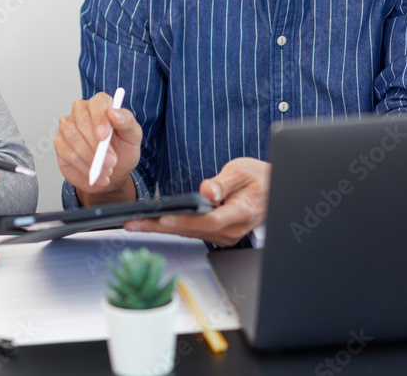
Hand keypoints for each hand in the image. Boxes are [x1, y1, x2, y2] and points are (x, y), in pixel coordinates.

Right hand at [55, 92, 142, 203]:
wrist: (113, 173)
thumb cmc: (122, 150)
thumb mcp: (133, 137)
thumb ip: (127, 122)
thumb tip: (114, 113)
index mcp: (101, 105)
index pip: (97, 103)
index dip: (99, 118)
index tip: (104, 136)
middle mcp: (81, 111)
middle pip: (82, 119)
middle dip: (96, 143)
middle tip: (110, 161)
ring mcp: (68, 126)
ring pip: (73, 137)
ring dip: (90, 156)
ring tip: (106, 170)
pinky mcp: (60, 143)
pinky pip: (68, 153)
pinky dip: (83, 166)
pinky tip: (94, 173)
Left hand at [125, 158, 270, 246]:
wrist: (272, 191)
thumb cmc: (258, 179)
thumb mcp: (243, 171)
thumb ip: (223, 182)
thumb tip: (207, 191)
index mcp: (241, 212)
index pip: (209, 220)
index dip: (185, 221)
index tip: (163, 219)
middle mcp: (231, 229)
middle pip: (192, 230)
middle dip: (159, 227)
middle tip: (133, 223)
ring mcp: (224, 235)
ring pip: (188, 233)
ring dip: (160, 229)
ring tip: (134, 223)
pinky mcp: (217, 235)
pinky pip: (191, 232)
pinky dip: (170, 228)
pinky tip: (152, 224)